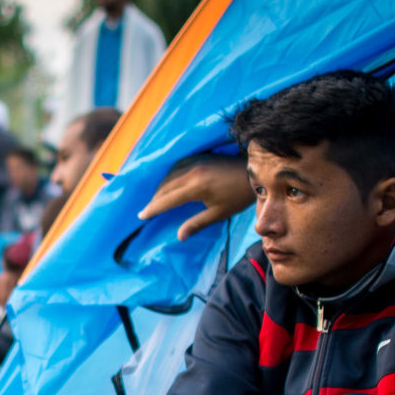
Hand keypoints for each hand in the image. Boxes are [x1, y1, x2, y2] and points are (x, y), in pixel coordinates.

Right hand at [138, 156, 253, 240]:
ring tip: (156, 199)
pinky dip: (169, 175)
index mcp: (195, 187)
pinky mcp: (199, 157)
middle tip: (146, 210)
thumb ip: (196, 224)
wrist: (252, 173)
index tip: (141, 216)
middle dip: (154, 199)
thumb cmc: (238, 197)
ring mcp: (195, 162)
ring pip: (169, 175)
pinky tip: (168, 183)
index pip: (167, 200)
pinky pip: (177, 166)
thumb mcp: (218, 213)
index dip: (153, 208)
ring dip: (160, 187)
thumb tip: (179, 236)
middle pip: (165, 186)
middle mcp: (191, 172)